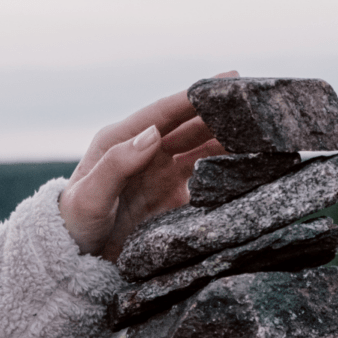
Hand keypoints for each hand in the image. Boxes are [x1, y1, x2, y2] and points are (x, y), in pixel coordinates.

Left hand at [59, 71, 239, 260]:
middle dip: (222, 113)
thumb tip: (153, 133)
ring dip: (231, 140)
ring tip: (262, 133)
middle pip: (191, 126)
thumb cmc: (75, 223)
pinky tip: (251, 165)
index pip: (165, 112)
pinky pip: (206, 179)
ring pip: (204, 150)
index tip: (229, 78)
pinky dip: (228, 171)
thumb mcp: (90, 197)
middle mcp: (145, 151)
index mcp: (121, 140)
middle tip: (257, 105)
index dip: (196, 95)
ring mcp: (162, 174)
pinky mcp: (174, 198)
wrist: (76, 259)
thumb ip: (116, 165)